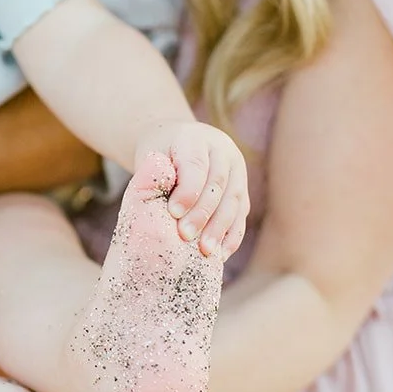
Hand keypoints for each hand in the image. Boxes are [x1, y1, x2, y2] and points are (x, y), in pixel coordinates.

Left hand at [137, 119, 249, 257]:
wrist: (174, 140)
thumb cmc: (157, 155)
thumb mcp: (150, 158)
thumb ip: (156, 178)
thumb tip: (169, 210)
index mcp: (195, 138)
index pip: (196, 165)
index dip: (188, 191)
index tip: (174, 213)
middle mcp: (222, 150)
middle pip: (218, 184)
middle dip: (203, 214)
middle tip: (186, 237)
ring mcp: (236, 167)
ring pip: (234, 199)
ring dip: (221, 228)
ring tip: (207, 252)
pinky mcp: (242, 186)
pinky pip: (241, 211)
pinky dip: (232, 234)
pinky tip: (222, 253)